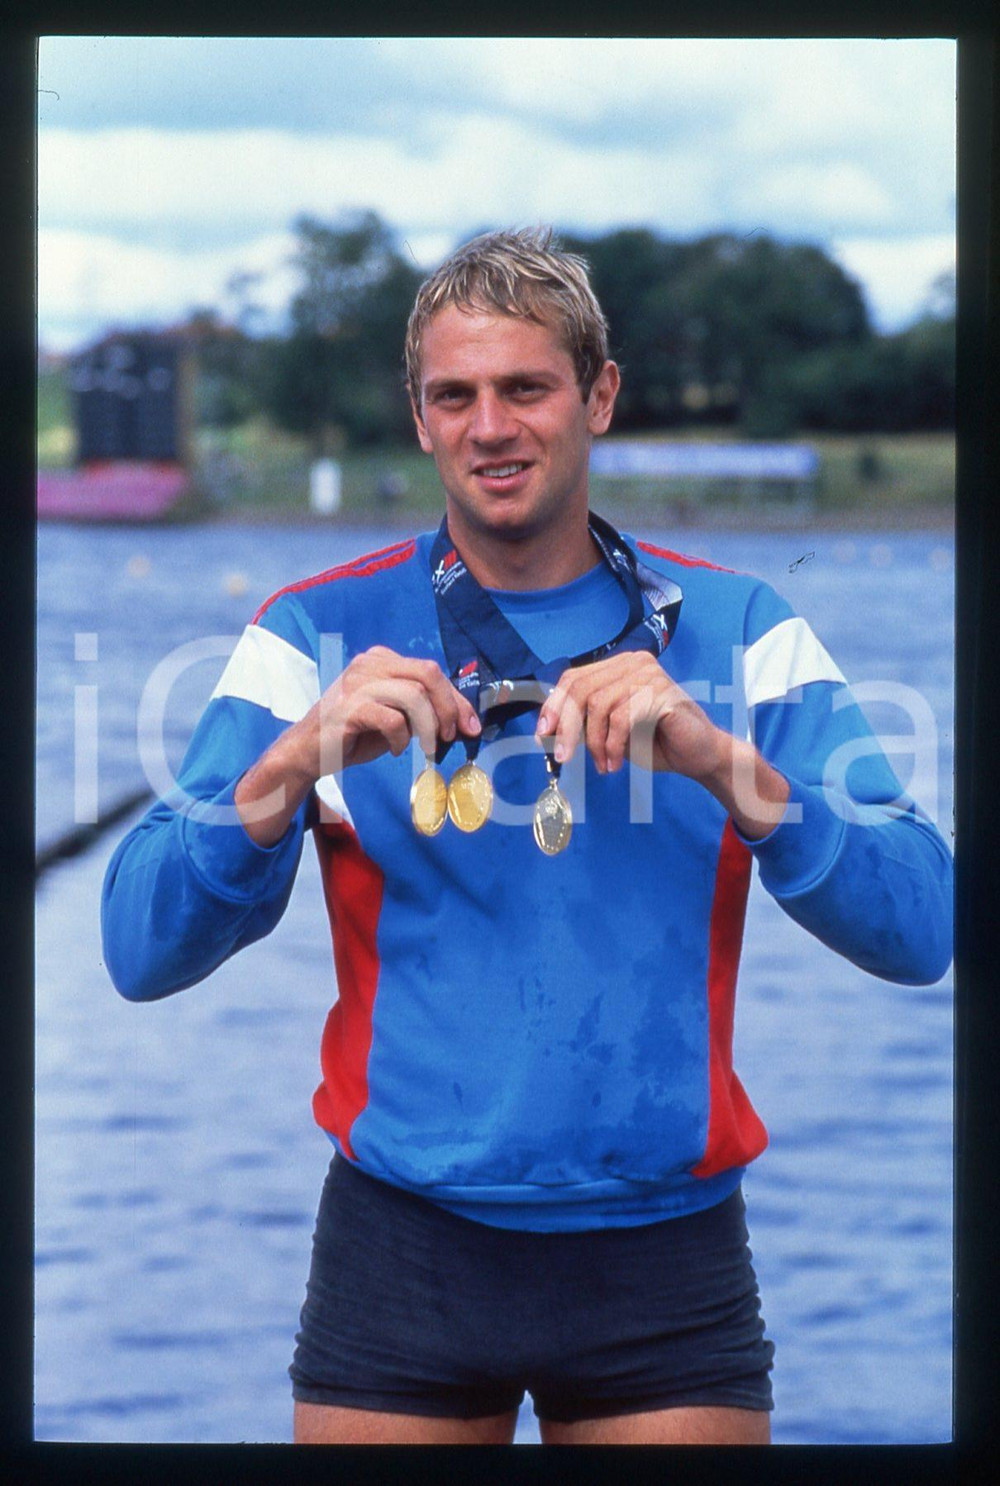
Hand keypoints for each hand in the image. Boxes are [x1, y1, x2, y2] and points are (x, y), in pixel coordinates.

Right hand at [309, 646, 480, 774]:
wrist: (309, 751)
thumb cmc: (354, 734)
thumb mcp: (395, 717)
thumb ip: (423, 711)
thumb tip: (464, 720)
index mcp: (382, 660)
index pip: (431, 671)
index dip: (457, 699)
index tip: (471, 726)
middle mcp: (370, 664)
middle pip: (428, 674)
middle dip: (449, 707)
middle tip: (451, 735)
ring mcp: (357, 683)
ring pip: (414, 695)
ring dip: (429, 726)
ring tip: (428, 747)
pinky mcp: (348, 708)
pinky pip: (392, 719)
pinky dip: (402, 739)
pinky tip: (397, 749)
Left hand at [534, 652, 788, 838]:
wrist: (699, 755)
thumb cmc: (656, 742)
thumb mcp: (610, 732)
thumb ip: (584, 723)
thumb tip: (547, 729)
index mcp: (619, 666)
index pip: (574, 678)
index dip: (554, 705)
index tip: (542, 734)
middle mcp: (633, 663)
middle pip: (581, 689)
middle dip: (566, 727)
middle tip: (562, 758)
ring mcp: (648, 674)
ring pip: (599, 705)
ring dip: (595, 743)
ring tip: (603, 765)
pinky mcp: (661, 692)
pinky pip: (621, 719)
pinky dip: (613, 746)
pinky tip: (616, 763)